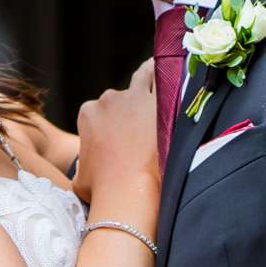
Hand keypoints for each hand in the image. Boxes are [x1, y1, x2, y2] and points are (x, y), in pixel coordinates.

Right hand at [75, 58, 160, 210]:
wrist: (128, 192)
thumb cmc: (103, 189)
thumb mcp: (81, 179)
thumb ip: (83, 166)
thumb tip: (86, 169)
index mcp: (89, 113)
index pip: (99, 109)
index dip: (110, 121)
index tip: (121, 135)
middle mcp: (109, 100)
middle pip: (122, 97)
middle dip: (130, 106)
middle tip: (144, 123)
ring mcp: (135, 98)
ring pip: (145, 76)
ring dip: (152, 76)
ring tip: (168, 74)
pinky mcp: (159, 103)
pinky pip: (169, 83)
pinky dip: (175, 81)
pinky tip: (183, 79)